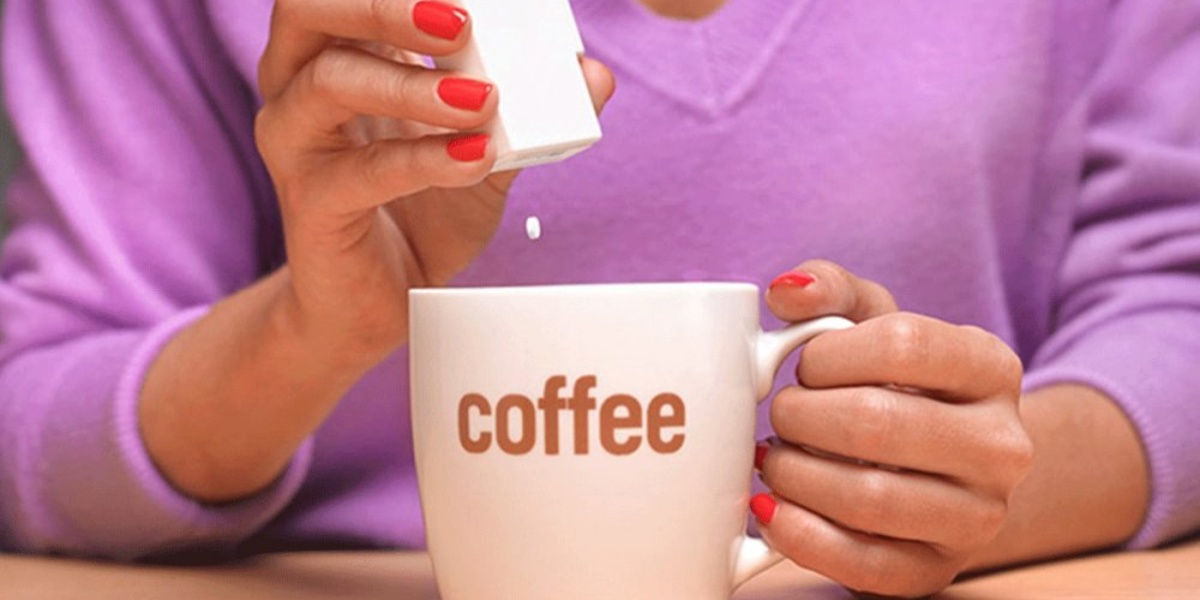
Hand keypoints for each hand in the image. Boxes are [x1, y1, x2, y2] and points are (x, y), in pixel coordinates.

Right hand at [255, 0, 614, 362]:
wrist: (389, 303)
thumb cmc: (426, 213)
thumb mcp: (489, 153)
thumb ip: (532, 112)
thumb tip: (593, 73)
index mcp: (342, 54)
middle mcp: (301, 86)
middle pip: (308, 9)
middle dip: (383, 5)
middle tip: (461, 23)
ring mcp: (296, 143)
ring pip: (329, 83)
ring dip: (412, 87)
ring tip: (483, 100)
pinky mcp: (308, 202)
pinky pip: (360, 171)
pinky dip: (423, 160)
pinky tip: (475, 158)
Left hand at [753, 260, 1033, 597]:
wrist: (941, 473)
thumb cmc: (896, 386)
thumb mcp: (873, 326)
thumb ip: (831, 292)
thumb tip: (788, 292)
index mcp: (991, 367)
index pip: (903, 344)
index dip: (829, 354)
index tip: (804, 366)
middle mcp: (1002, 445)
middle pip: (877, 422)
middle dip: (801, 417)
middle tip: (782, 416)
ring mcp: (978, 516)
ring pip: (868, 497)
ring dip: (795, 476)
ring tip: (776, 461)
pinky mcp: (937, 570)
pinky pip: (863, 563)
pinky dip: (801, 537)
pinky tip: (773, 513)